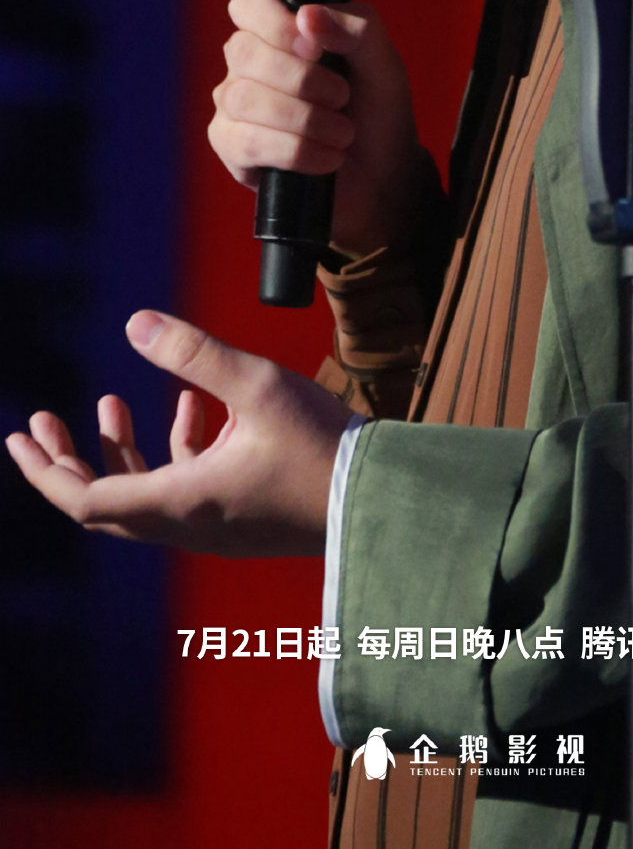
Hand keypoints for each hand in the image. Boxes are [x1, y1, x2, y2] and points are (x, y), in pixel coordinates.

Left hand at [5, 311, 354, 555]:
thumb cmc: (322, 444)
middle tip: (41, 423)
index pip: (85, 500)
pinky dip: (171, 451)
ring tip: (109, 402)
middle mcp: (188, 524)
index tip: (19, 436)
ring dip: (118, 450)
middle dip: (67, 460)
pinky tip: (189, 406)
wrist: (380, 499)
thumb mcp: (255, 384)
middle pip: (103, 503)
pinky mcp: (239, 516)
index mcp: (180, 503)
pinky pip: (184, 489)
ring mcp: (214, 525)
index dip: (45, 469)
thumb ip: (193, 354)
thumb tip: (132, 323)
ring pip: (142, 496)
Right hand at [208, 0, 428, 260]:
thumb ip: (357, 28)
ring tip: (343, 133)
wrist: (382, 176)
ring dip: (305, 119)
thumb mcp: (384, 64)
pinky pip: (244, 140)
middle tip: (343, 97)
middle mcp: (248, 63)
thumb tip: (307, 15)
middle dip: (303, 79)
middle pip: (244, 51)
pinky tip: (327, 158)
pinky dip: (295, 150)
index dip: (276, 22)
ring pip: (244, 98)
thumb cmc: (376, 111)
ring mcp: (234, 105)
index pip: (248, 4)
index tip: (315, 48)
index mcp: (280, 31)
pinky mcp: (231, 147)